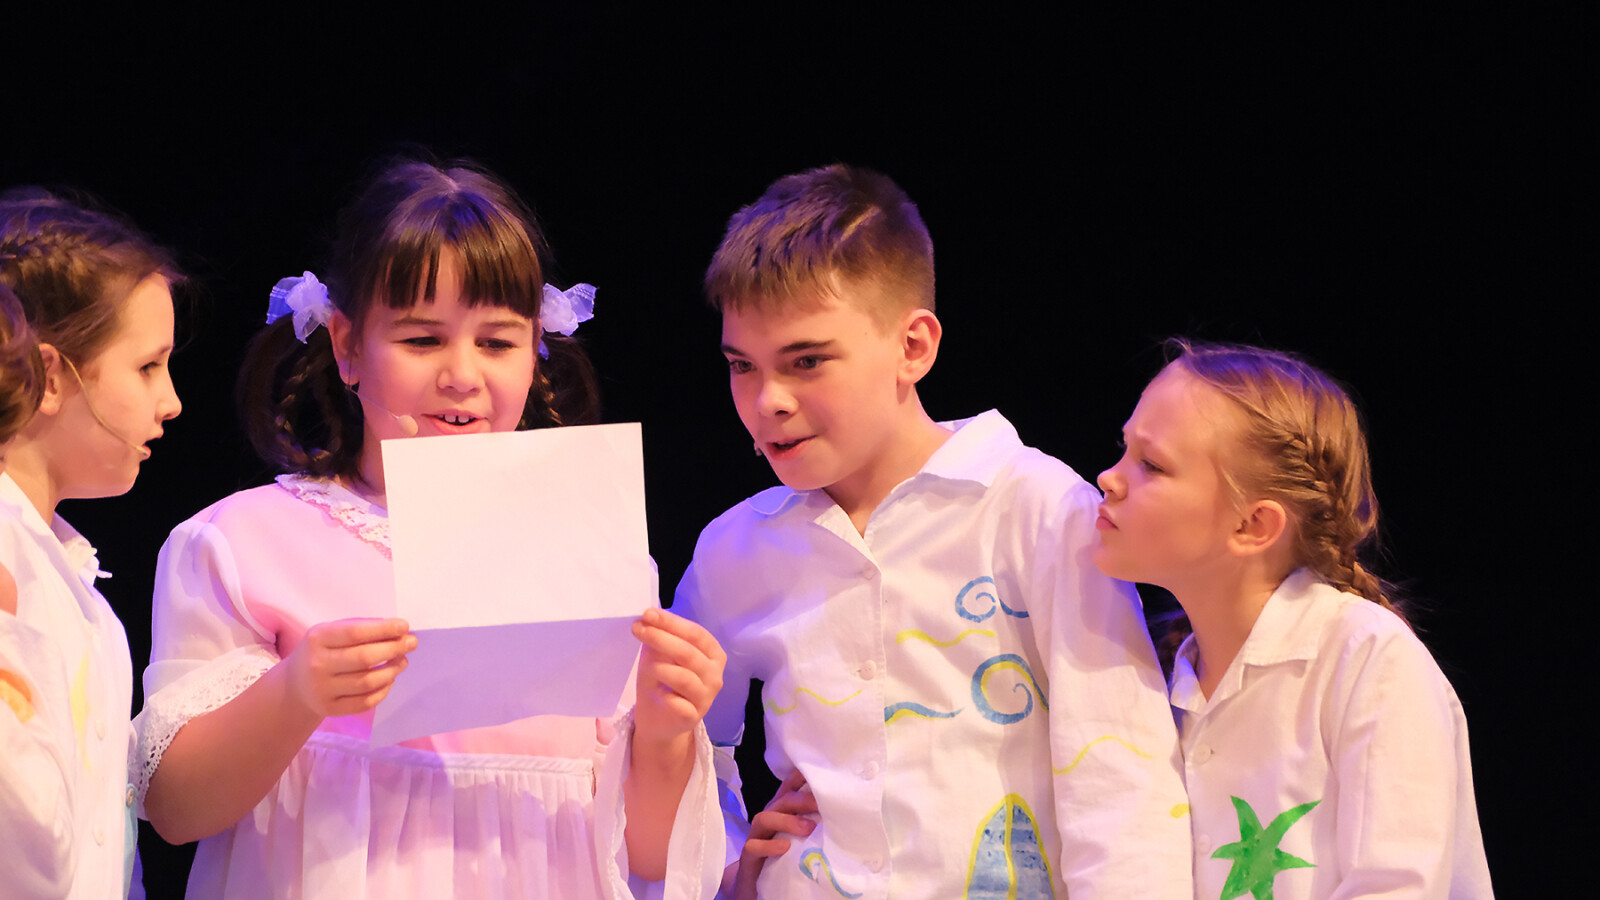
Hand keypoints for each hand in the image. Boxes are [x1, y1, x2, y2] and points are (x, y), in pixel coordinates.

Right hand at [285, 617, 415, 717]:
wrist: (295, 685)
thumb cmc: (323, 651)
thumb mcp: (331, 632)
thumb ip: (361, 628)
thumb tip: (398, 630)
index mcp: (318, 638)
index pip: (355, 632)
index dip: (383, 629)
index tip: (404, 627)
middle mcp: (317, 664)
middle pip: (364, 658)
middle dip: (394, 649)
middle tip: (411, 643)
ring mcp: (322, 689)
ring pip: (368, 682)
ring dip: (392, 670)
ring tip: (402, 661)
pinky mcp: (329, 709)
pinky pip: (365, 702)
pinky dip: (383, 690)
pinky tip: (389, 680)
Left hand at [631, 609, 724, 745]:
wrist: (658, 720)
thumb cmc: (661, 681)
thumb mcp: (659, 655)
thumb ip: (660, 638)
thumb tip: (649, 619)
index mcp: (712, 654)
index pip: (695, 633)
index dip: (672, 623)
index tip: (648, 614)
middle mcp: (715, 674)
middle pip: (688, 652)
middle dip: (661, 638)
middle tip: (638, 629)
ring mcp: (706, 697)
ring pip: (683, 677)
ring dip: (659, 668)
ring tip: (646, 667)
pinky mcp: (693, 717)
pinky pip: (676, 703)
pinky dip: (662, 695)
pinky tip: (656, 693)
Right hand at [728, 770, 816, 899]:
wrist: (753, 886)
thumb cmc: (780, 858)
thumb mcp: (798, 838)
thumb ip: (812, 824)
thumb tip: (840, 815)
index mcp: (781, 812)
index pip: (789, 787)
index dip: (802, 776)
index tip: (821, 772)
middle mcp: (768, 820)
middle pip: (781, 800)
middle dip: (802, 799)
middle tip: (822, 804)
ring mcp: (756, 837)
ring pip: (764, 818)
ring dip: (787, 820)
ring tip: (809, 827)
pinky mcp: (748, 858)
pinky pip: (753, 847)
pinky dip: (769, 846)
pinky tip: (785, 847)